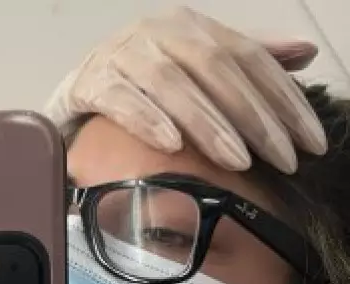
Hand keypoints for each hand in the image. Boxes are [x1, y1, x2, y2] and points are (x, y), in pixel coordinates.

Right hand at [45, 7, 326, 173]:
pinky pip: (121, 98)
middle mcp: (155, 30)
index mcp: (188, 26)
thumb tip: (303, 52)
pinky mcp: (87, 81)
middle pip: (215, 67)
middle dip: (253, 115)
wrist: (70, 98)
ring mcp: (119, 53)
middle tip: (281, 157)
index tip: (311, 142)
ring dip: (208, 122)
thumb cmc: (137, 87)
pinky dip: (147, 119)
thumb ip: (243, 62)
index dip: (284, 99)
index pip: (249, 57)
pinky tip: (171, 144)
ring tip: (237, 160)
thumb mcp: (194, 72)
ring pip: (171, 82)